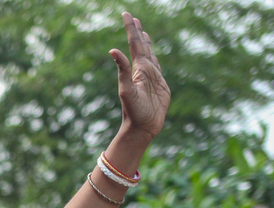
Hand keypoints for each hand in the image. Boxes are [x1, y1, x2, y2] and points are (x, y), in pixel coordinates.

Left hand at [110, 12, 169, 139]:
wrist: (143, 128)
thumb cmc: (133, 111)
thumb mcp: (126, 90)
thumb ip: (122, 70)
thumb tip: (112, 50)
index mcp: (137, 69)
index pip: (134, 44)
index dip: (131, 28)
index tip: (126, 14)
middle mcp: (144, 70)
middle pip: (141, 46)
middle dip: (137, 32)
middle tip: (133, 18)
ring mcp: (153, 77)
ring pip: (149, 54)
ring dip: (146, 42)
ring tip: (142, 32)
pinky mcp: (161, 85)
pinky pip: (157, 67)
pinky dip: (154, 57)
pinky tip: (151, 55)